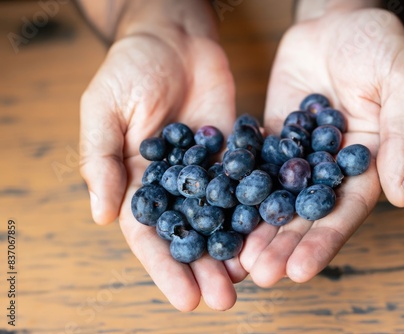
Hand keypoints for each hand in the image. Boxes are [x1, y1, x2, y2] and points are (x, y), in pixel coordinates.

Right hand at [79, 21, 246, 309]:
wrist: (174, 35)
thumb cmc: (130, 68)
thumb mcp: (103, 110)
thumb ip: (100, 160)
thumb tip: (99, 215)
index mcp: (136, 182)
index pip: (150, 236)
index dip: (166, 269)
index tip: (186, 299)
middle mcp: (174, 184)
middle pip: (190, 235)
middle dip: (206, 269)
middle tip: (226, 300)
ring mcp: (207, 171)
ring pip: (221, 218)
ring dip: (234, 250)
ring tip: (252, 280)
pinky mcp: (234, 154)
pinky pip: (246, 186)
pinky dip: (255, 212)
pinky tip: (269, 235)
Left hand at [240, 7, 403, 285]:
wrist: (335, 20)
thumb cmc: (378, 46)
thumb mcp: (402, 83)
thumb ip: (403, 136)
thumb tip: (403, 194)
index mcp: (365, 166)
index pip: (344, 212)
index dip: (323, 241)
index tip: (300, 270)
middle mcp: (328, 169)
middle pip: (304, 215)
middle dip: (283, 245)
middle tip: (261, 274)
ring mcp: (296, 157)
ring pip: (274, 199)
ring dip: (256, 229)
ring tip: (236, 259)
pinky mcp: (269, 139)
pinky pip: (251, 168)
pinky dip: (236, 192)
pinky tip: (217, 213)